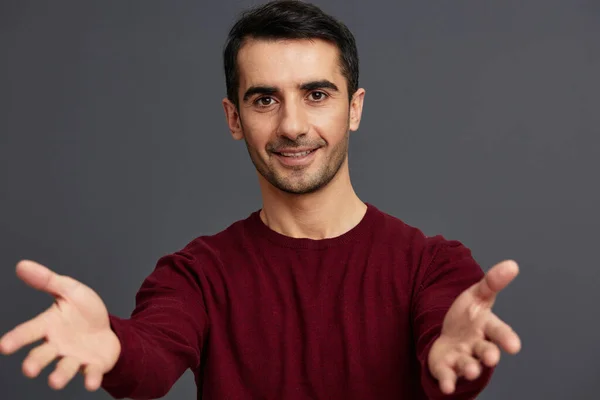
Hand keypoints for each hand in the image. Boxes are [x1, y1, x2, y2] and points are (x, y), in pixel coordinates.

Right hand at [0, 260, 120, 390]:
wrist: (109, 328)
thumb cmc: (83, 312)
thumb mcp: (69, 291)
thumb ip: (47, 281)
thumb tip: (21, 265)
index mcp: (49, 326)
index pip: (29, 331)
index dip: (16, 339)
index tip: (4, 346)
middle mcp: (58, 345)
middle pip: (42, 355)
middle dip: (35, 362)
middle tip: (29, 369)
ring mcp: (75, 357)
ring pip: (64, 368)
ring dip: (60, 375)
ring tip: (55, 380)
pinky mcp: (93, 365)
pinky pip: (91, 373)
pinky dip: (91, 377)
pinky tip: (91, 382)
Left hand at [428, 259, 520, 394]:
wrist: (448, 335)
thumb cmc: (467, 317)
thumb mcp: (477, 296)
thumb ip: (492, 282)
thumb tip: (512, 264)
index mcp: (486, 328)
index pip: (499, 332)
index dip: (506, 338)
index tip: (515, 346)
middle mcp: (477, 346)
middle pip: (485, 351)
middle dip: (489, 354)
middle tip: (491, 358)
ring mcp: (462, 358)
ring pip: (468, 365)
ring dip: (470, 368)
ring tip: (471, 370)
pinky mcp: (446, 367)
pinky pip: (447, 376)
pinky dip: (447, 381)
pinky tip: (446, 387)